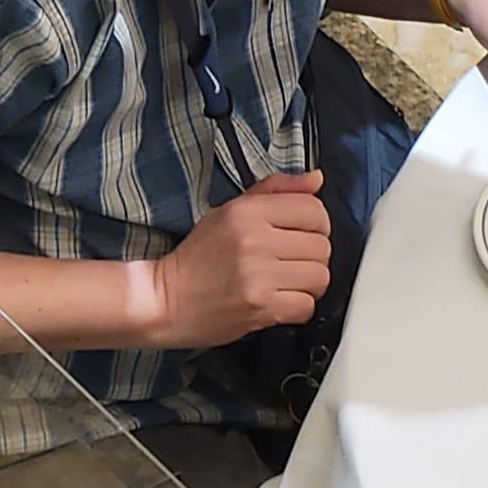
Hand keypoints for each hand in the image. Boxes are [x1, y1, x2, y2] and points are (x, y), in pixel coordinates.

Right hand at [149, 170, 330, 346]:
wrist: (165, 300)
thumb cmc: (198, 258)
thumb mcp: (231, 211)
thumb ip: (276, 191)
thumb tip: (316, 179)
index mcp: (247, 212)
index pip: (314, 209)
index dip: (317, 224)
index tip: (305, 234)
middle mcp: (254, 240)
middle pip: (322, 245)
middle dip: (313, 256)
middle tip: (293, 262)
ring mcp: (258, 276)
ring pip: (320, 276)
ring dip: (310, 284)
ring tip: (289, 283)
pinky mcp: (260, 307)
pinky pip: (307, 305)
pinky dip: (299, 307)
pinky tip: (281, 301)